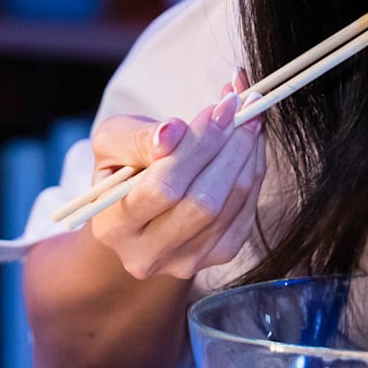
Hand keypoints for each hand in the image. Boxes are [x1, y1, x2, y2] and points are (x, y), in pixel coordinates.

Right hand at [84, 71, 266, 281]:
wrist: (138, 208)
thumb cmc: (122, 169)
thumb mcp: (113, 142)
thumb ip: (138, 137)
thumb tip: (173, 132)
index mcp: (113, 227)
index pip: (162, 189)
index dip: (196, 147)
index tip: (220, 107)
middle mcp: (147, 254)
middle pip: (203, 203)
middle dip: (230, 148)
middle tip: (244, 106)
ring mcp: (186, 261)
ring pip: (230, 206)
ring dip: (248, 155)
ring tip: (249, 117)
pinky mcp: (217, 256)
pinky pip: (246, 213)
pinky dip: (254, 172)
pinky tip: (250, 143)